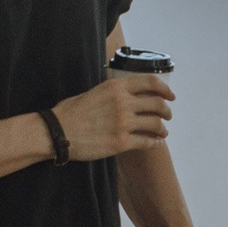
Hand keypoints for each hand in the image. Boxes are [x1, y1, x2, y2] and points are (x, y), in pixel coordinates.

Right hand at [54, 74, 173, 161]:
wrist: (57, 133)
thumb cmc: (71, 113)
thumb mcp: (94, 92)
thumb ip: (114, 93)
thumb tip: (128, 94)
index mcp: (116, 87)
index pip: (150, 83)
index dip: (165, 89)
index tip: (170, 96)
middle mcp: (122, 103)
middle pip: (158, 104)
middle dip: (166, 111)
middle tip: (167, 116)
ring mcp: (123, 123)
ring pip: (156, 124)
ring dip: (162, 129)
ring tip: (162, 132)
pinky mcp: (121, 142)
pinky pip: (147, 142)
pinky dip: (154, 143)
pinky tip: (154, 143)